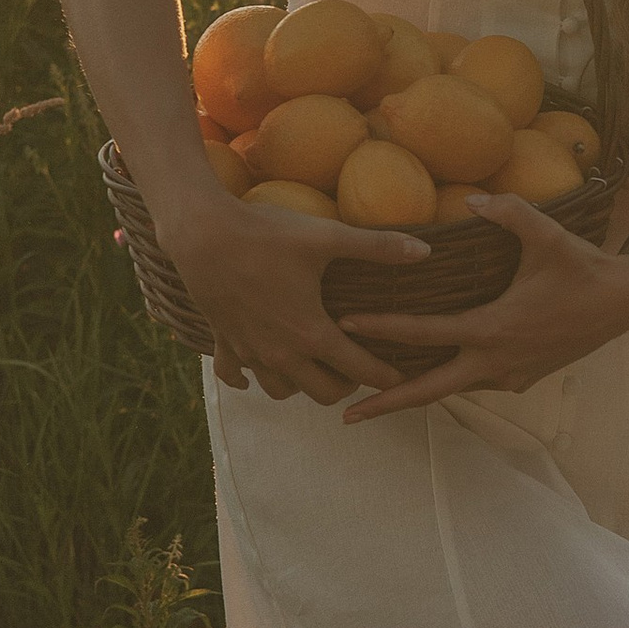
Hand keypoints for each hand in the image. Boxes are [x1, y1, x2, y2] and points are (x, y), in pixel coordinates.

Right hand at [166, 193, 429, 406]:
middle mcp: (281, 354)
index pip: (360, 370)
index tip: (401, 378)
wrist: (203, 234)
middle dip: (345, 384)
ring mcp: (249, 352)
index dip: (386, 376)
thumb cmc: (267, 234)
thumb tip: (425, 250)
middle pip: (323, 393)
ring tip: (313, 364)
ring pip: (281, 391)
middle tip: (355, 366)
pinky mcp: (223, 342)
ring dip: (300, 384)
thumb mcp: (327, 237)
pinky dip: (249, 378)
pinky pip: (237, 377)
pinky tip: (258, 366)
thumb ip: (378, 246)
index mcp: (312, 334)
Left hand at [339, 197, 628, 421]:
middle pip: (429, 391)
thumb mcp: (548, 234)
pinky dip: (448, 378)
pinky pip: (474, 381)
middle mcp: (496, 362)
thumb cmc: (583, 265)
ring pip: (452, 387)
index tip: (344, 326)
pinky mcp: (521, 378)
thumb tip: (470, 199)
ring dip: (415, 391)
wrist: (625, 301)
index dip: (382, 328)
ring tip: (374, 392)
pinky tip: (427, 369)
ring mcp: (509, 376)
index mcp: (494, 329)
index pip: (425, 333)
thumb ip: (509, 211)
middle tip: (344, 415)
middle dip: (385, 404)